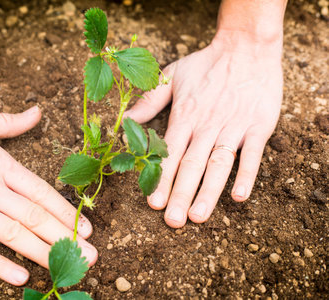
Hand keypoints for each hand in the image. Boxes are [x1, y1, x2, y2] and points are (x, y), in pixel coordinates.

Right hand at [0, 103, 97, 284]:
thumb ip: (9, 122)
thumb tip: (38, 112)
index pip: (41, 191)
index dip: (66, 212)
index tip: (88, 228)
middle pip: (33, 217)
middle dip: (65, 237)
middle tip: (91, 256)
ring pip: (12, 234)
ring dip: (43, 252)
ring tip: (67, 266)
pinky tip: (21, 276)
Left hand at [125, 34, 282, 227]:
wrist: (246, 46)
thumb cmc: (206, 64)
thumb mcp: (172, 76)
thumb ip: (149, 100)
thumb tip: (124, 121)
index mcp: (185, 116)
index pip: (170, 153)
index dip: (160, 178)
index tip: (153, 203)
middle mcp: (207, 125)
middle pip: (192, 164)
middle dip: (180, 194)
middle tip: (173, 221)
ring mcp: (234, 126)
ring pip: (218, 163)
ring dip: (208, 191)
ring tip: (198, 216)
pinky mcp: (258, 126)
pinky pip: (252, 154)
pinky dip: (247, 174)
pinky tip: (238, 196)